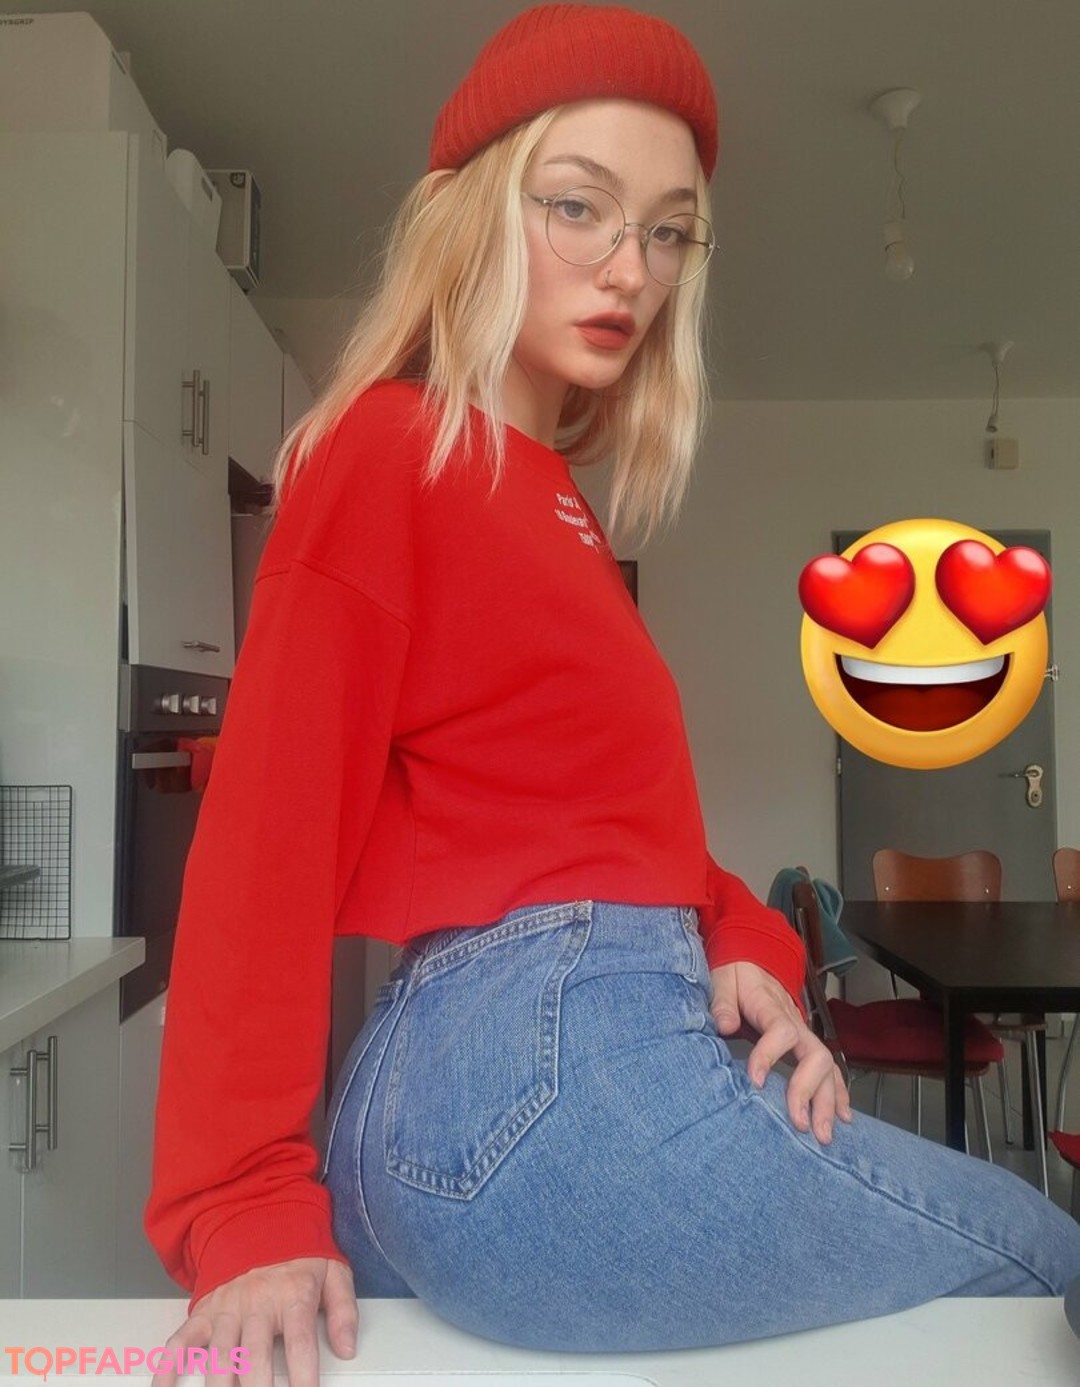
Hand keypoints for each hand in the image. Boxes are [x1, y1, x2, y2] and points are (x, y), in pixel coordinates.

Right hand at [150, 1256, 356, 1386]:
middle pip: (254, 1356)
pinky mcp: (204, 1311)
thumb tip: (348, 1347)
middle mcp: (257, 1303)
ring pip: (219, 1355)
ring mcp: (227, 1308)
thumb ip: (343, 1310)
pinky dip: (168, 1367)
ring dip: (218, 1386)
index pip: (300, 1342)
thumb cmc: (297, 1252)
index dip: (304, 1375)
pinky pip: (181, 1340)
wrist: (259, 1217)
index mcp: (293, 1294)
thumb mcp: (333, 1270)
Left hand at [710, 960, 851, 1143]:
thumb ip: (723, 1001)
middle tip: (800, 1124)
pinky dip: (839, 1093)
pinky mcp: (807, 1044)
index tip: (755, 1081)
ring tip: (822, 1134)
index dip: (770, 1055)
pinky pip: (830, 1069)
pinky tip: (843, 1117)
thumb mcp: (723, 978)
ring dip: (828, 1102)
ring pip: (828, 1068)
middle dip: (810, 1092)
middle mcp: (796, 1023)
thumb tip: (724, 1025)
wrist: (754, 960)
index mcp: (771, 1007)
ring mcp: (805, 1035)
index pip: (780, 1031)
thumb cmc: (738, 974)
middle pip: (816, 1056)